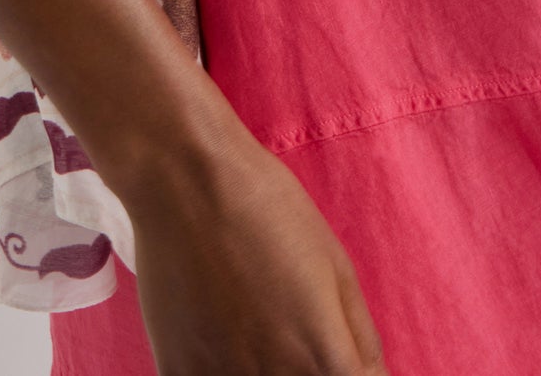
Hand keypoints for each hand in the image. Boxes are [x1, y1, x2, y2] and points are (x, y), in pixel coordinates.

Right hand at [127, 121, 389, 374]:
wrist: (187, 184)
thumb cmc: (270, 212)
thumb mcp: (338, 269)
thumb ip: (362, 340)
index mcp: (326, 362)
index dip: (348, 367)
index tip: (333, 344)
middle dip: (309, 364)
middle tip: (287, 320)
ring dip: (266, 366)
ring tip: (251, 320)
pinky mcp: (178, 375)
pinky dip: (222, 365)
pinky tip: (219, 328)